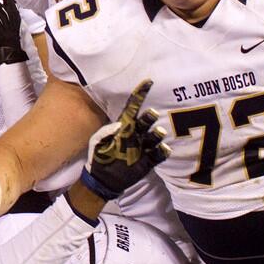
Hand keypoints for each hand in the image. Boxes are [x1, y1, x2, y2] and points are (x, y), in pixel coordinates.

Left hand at [80, 80, 169, 199]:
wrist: (104, 180)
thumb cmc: (99, 158)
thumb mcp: (97, 143)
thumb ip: (105, 132)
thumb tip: (118, 124)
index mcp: (124, 128)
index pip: (132, 109)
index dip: (139, 96)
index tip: (148, 83)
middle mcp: (136, 135)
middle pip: (145, 123)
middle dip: (149, 118)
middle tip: (151, 114)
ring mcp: (143, 148)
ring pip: (153, 138)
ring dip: (157, 134)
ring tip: (160, 132)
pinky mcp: (148, 161)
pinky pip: (158, 155)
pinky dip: (163, 152)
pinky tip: (165, 149)